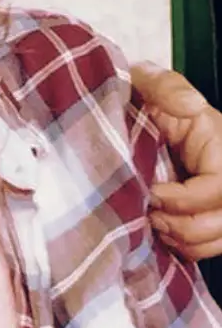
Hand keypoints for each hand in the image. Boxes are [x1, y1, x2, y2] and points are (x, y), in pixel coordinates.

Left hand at [131, 61, 221, 259]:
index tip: (152, 194)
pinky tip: (160, 233)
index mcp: (217, 139)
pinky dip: (188, 247)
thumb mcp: (144, 80)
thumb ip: (167, 87)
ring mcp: (217, 192)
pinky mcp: (205, 209)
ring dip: (188, 240)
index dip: (190, 199)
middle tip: (152, 217)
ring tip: (154, 225)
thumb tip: (192, 105)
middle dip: (189, 226)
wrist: (116, 109)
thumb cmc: (131, 94)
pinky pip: (212, 242)